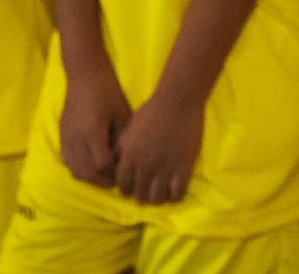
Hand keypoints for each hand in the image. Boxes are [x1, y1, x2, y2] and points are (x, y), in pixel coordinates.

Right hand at [59, 70, 131, 188]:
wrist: (84, 74)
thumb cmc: (108, 91)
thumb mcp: (122, 114)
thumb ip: (123, 139)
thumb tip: (125, 159)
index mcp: (93, 133)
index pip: (102, 165)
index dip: (114, 171)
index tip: (125, 169)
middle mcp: (76, 140)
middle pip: (87, 173)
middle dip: (103, 180)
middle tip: (117, 178)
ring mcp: (66, 139)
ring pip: (75, 170)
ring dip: (90, 176)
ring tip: (104, 174)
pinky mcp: (62, 136)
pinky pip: (67, 161)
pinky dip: (79, 168)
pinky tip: (91, 164)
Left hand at [113, 87, 205, 206]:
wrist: (178, 101)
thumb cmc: (152, 110)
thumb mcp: (129, 129)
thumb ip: (121, 148)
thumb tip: (115, 163)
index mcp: (129, 157)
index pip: (123, 186)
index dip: (128, 188)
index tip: (135, 185)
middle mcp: (144, 167)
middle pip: (139, 195)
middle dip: (142, 194)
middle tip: (149, 188)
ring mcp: (164, 169)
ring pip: (157, 198)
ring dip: (158, 197)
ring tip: (162, 190)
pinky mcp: (183, 168)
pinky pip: (177, 193)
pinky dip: (175, 195)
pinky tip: (175, 187)